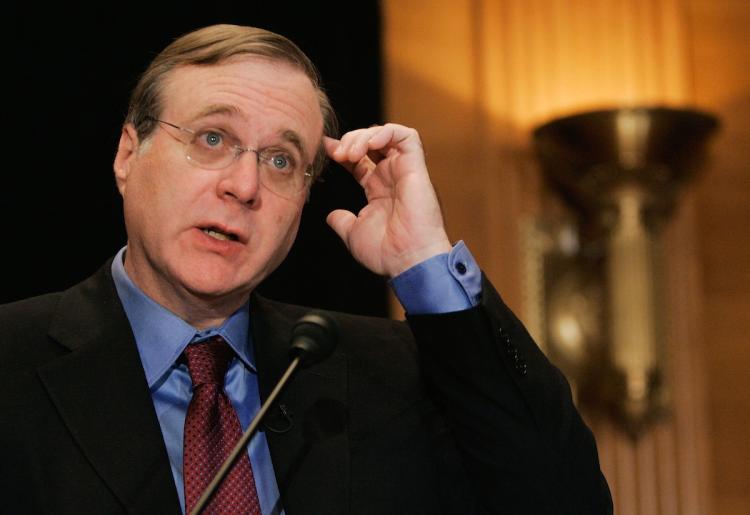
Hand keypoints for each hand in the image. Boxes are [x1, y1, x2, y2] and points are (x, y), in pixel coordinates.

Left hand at [324, 123, 451, 277]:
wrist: (408, 260)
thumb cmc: (386, 252)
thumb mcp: (354, 234)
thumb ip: (343, 222)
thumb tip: (331, 216)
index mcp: (378, 190)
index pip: (359, 160)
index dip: (342, 150)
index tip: (326, 148)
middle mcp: (391, 177)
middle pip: (371, 142)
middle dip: (350, 140)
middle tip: (337, 154)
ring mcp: (404, 170)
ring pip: (386, 134)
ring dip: (364, 136)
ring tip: (350, 153)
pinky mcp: (416, 167)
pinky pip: (407, 136)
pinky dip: (385, 133)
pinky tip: (369, 145)